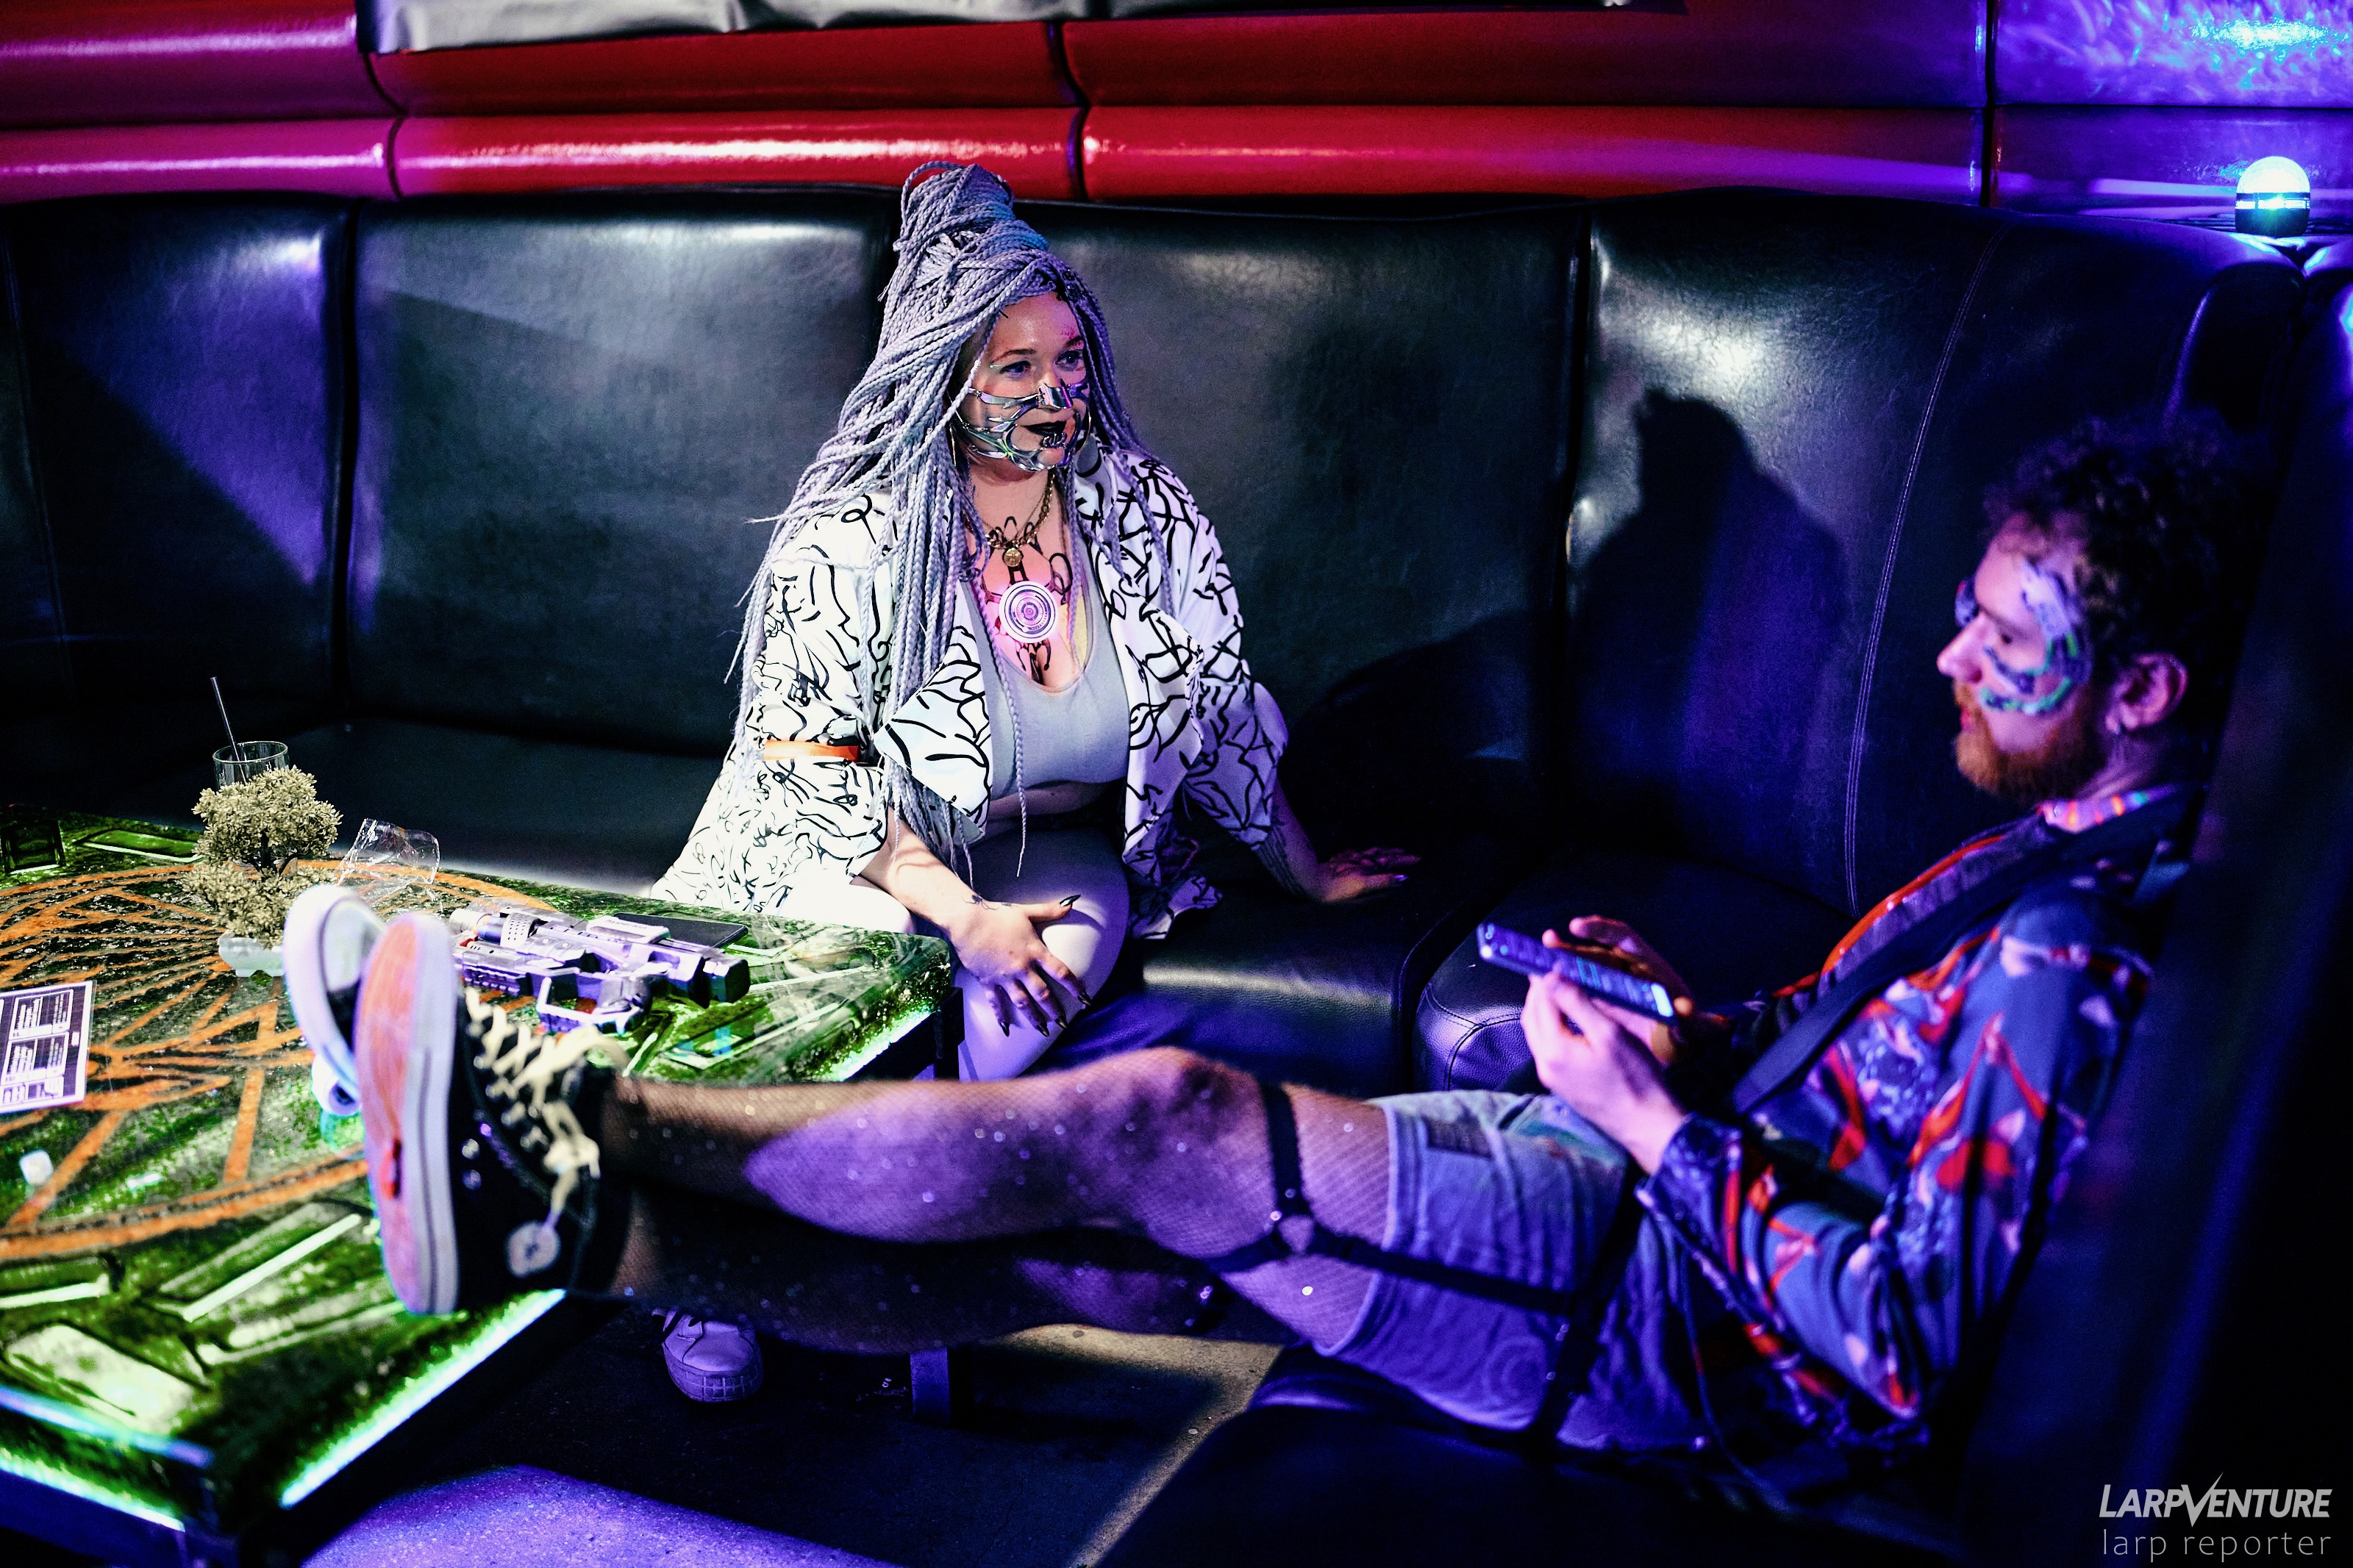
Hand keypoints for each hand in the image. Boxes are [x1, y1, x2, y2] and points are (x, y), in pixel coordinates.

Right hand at [945, 896, 1088, 1035]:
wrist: (968, 921)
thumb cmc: (998, 915)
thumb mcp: (1026, 911)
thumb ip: (1050, 910)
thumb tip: (1071, 904)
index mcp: (1034, 951)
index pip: (1060, 971)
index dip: (1075, 986)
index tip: (1085, 998)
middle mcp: (1022, 967)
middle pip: (1042, 993)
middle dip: (1055, 1010)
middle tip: (1064, 1023)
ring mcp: (1004, 977)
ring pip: (1022, 1002)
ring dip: (1033, 1017)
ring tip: (1043, 1030)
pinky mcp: (988, 981)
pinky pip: (996, 1002)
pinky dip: (1001, 1016)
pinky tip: (1006, 1028)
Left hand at [1302, 847, 1418, 902]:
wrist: (1311, 881)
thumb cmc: (1337, 888)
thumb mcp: (1362, 887)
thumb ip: (1383, 881)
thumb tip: (1403, 877)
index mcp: (1369, 866)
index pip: (1391, 861)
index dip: (1404, 861)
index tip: (1418, 858)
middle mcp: (1361, 859)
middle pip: (1382, 854)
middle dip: (1396, 855)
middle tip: (1408, 853)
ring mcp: (1350, 858)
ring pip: (1370, 852)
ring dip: (1383, 851)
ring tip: (1391, 851)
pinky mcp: (1339, 860)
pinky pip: (1358, 853)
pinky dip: (1366, 852)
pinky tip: (1363, 853)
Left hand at [1520, 965, 1689, 1171]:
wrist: (1647, 1125)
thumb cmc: (1635, 1078)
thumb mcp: (1609, 1034)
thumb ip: (1577, 1003)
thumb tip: (1550, 976)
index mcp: (1553, 1049)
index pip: (1540, 1003)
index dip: (1545, 978)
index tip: (1550, 959)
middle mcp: (1544, 1064)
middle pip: (1532, 1018)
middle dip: (1539, 993)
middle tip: (1552, 971)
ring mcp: (1551, 1078)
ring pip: (1537, 1034)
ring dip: (1544, 1010)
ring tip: (1560, 990)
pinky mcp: (1561, 1086)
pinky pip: (1548, 1049)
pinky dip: (1552, 1028)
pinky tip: (1569, 1021)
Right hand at [1547, 919, 1700, 1063]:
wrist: (1678, 1048)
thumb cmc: (1688, 1033)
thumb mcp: (1694, 1030)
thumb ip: (1694, 1022)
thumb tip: (1687, 1010)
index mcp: (1648, 965)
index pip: (1623, 936)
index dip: (1600, 928)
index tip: (1578, 927)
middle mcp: (1627, 969)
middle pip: (1595, 950)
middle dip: (1571, 946)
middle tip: (1547, 943)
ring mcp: (1612, 984)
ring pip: (1583, 968)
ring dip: (1561, 964)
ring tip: (1535, 960)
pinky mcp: (1602, 1000)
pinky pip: (1579, 988)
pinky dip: (1562, 985)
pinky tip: (1542, 986)